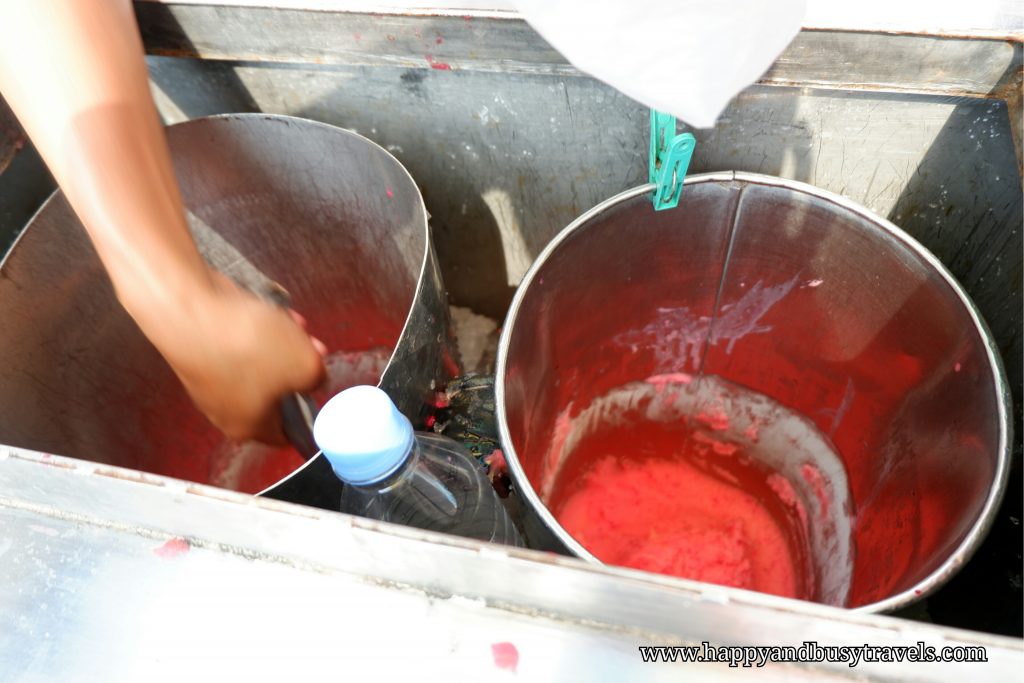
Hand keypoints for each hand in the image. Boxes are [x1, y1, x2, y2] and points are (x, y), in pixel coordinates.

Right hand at [145, 270, 326, 444]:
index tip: (319, 393)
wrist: (190, 308)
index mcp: (248, 426)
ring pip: (260, 363)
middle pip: (275, 392)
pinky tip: (271, 312)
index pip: (284, 434)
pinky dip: (258, 330)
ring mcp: (210, 377)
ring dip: (281, 343)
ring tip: (295, 326)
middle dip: (297, 367)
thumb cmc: (246, 346)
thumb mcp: (306, 366)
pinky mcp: (202, 348)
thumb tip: (314, 377)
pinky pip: (239, 343)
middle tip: (313, 349)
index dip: (307, 415)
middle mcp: (224, 408)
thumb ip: (317, 378)